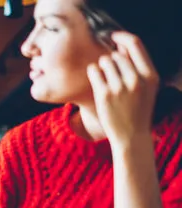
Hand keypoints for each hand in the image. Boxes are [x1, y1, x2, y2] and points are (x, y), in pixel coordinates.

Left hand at [87, 32, 159, 147]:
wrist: (131, 135)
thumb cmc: (138, 109)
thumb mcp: (146, 87)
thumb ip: (137, 66)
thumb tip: (122, 46)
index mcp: (150, 75)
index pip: (135, 44)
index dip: (121, 36)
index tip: (112, 36)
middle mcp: (136, 79)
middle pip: (117, 54)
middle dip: (111, 59)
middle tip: (110, 73)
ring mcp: (120, 87)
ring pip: (104, 61)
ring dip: (102, 66)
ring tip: (105, 79)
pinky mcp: (104, 94)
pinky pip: (94, 71)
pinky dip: (93, 72)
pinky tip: (96, 79)